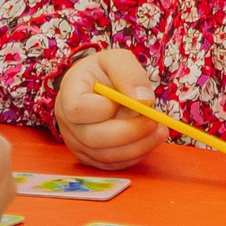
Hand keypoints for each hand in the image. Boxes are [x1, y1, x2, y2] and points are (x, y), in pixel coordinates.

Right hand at [55, 49, 167, 169]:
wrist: (96, 86)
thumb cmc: (105, 71)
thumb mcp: (117, 60)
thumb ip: (129, 74)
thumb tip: (144, 101)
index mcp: (68, 95)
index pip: (77, 110)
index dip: (104, 109)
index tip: (127, 100)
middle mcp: (65, 122)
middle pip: (93, 138)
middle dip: (130, 132)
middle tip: (155, 121)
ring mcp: (76, 142)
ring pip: (105, 156)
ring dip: (138, 147)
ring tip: (159, 131)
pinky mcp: (89, 156)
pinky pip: (112, 165)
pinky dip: (134, 156)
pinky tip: (148, 140)